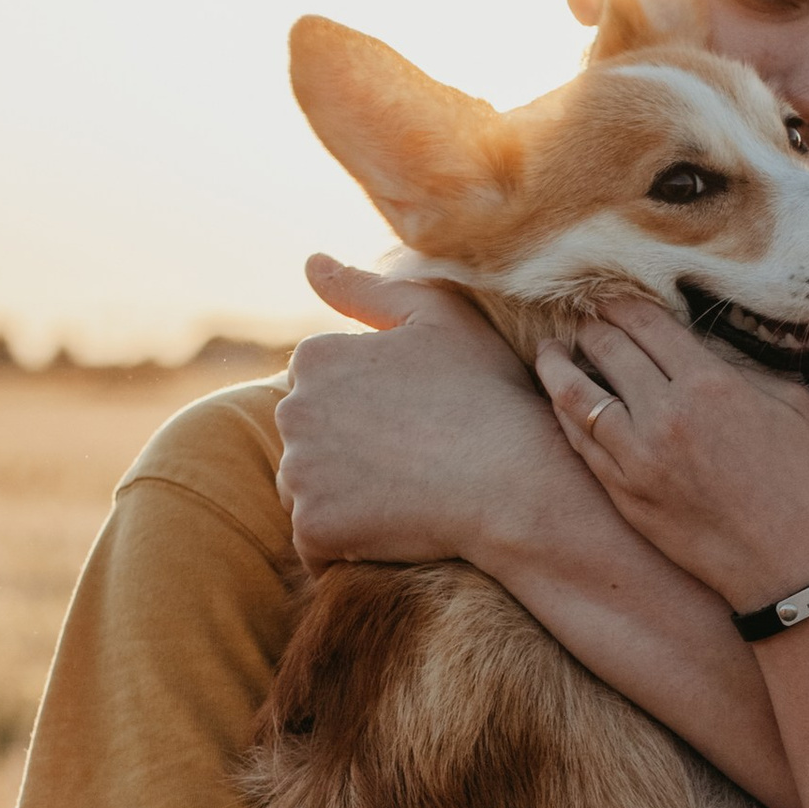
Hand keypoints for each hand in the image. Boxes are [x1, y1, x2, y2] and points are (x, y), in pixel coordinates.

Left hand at [275, 255, 558, 567]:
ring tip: (408, 495)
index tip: (416, 421)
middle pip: (309, 441)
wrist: (515, 481)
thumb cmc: (486, 394)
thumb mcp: (438, 318)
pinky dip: (347, 544)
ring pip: (308, 490)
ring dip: (344, 498)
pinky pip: (316, 543)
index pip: (323, 391)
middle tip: (416, 462)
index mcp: (316, 357)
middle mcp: (293, 410)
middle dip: (348, 452)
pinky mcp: (313, 527)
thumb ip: (367, 289)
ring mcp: (300, 472)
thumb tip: (309, 263)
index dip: (373, 409)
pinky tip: (395, 533)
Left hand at [533, 298, 808, 614]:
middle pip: (606, 348)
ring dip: (558, 364)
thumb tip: (703, 343)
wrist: (790, 566)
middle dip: (591, 326)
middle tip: (584, 319)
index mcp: (709, 383)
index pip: (645, 322)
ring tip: (550, 351)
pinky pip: (578, 441)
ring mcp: (637, 457)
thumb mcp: (793, 404)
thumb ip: (744, 366)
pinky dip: (564, 413)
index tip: (610, 296)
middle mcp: (665, 414)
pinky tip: (560, 401)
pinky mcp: (624, 494)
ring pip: (576, 394)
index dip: (620, 302)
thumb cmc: (803, 483)